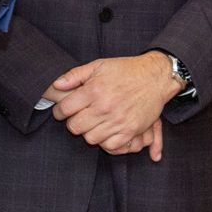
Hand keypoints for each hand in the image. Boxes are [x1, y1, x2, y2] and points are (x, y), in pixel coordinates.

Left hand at [49, 53, 177, 155]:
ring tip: (93, 123)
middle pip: (76, 127)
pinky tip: (105, 131)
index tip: (62, 111)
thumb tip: (56, 85)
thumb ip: (74, 75)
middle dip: (73, 123)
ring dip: (89, 132)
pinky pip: (110, 145)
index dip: (59, 112)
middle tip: (78, 117)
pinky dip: (105, 141)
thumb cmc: (125, 70)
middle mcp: (105, 107)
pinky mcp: (131, 130)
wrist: (155, 77)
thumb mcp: (98, 66)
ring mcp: (118, 121)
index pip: (65, 109)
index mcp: (94, 91)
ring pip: (91, 138)